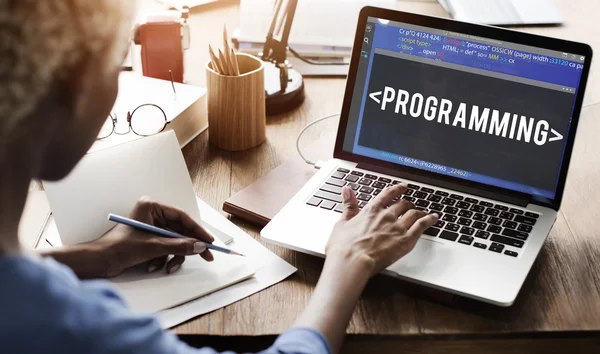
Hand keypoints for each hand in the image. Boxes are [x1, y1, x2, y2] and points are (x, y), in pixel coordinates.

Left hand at [92, 197, 214, 276]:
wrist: (98, 262)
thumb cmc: (118, 247)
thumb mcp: (153, 247)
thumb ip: (179, 245)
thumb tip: (200, 246)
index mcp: (152, 207)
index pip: (182, 217)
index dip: (197, 230)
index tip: (209, 241)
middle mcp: (152, 215)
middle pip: (180, 231)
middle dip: (188, 247)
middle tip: (205, 256)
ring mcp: (150, 228)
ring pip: (174, 242)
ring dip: (172, 256)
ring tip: (167, 267)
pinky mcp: (147, 241)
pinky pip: (165, 249)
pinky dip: (163, 259)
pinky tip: (153, 266)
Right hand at [325, 183, 437, 276]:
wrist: (352, 261)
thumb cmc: (344, 247)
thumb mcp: (342, 223)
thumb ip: (348, 205)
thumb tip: (347, 191)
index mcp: (371, 210)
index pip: (388, 194)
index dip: (397, 189)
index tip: (403, 187)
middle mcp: (386, 215)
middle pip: (402, 204)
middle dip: (408, 203)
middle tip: (411, 205)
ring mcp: (397, 227)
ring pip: (414, 213)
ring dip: (420, 211)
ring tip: (424, 212)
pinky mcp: (406, 240)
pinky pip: (422, 225)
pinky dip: (430, 220)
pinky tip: (434, 218)